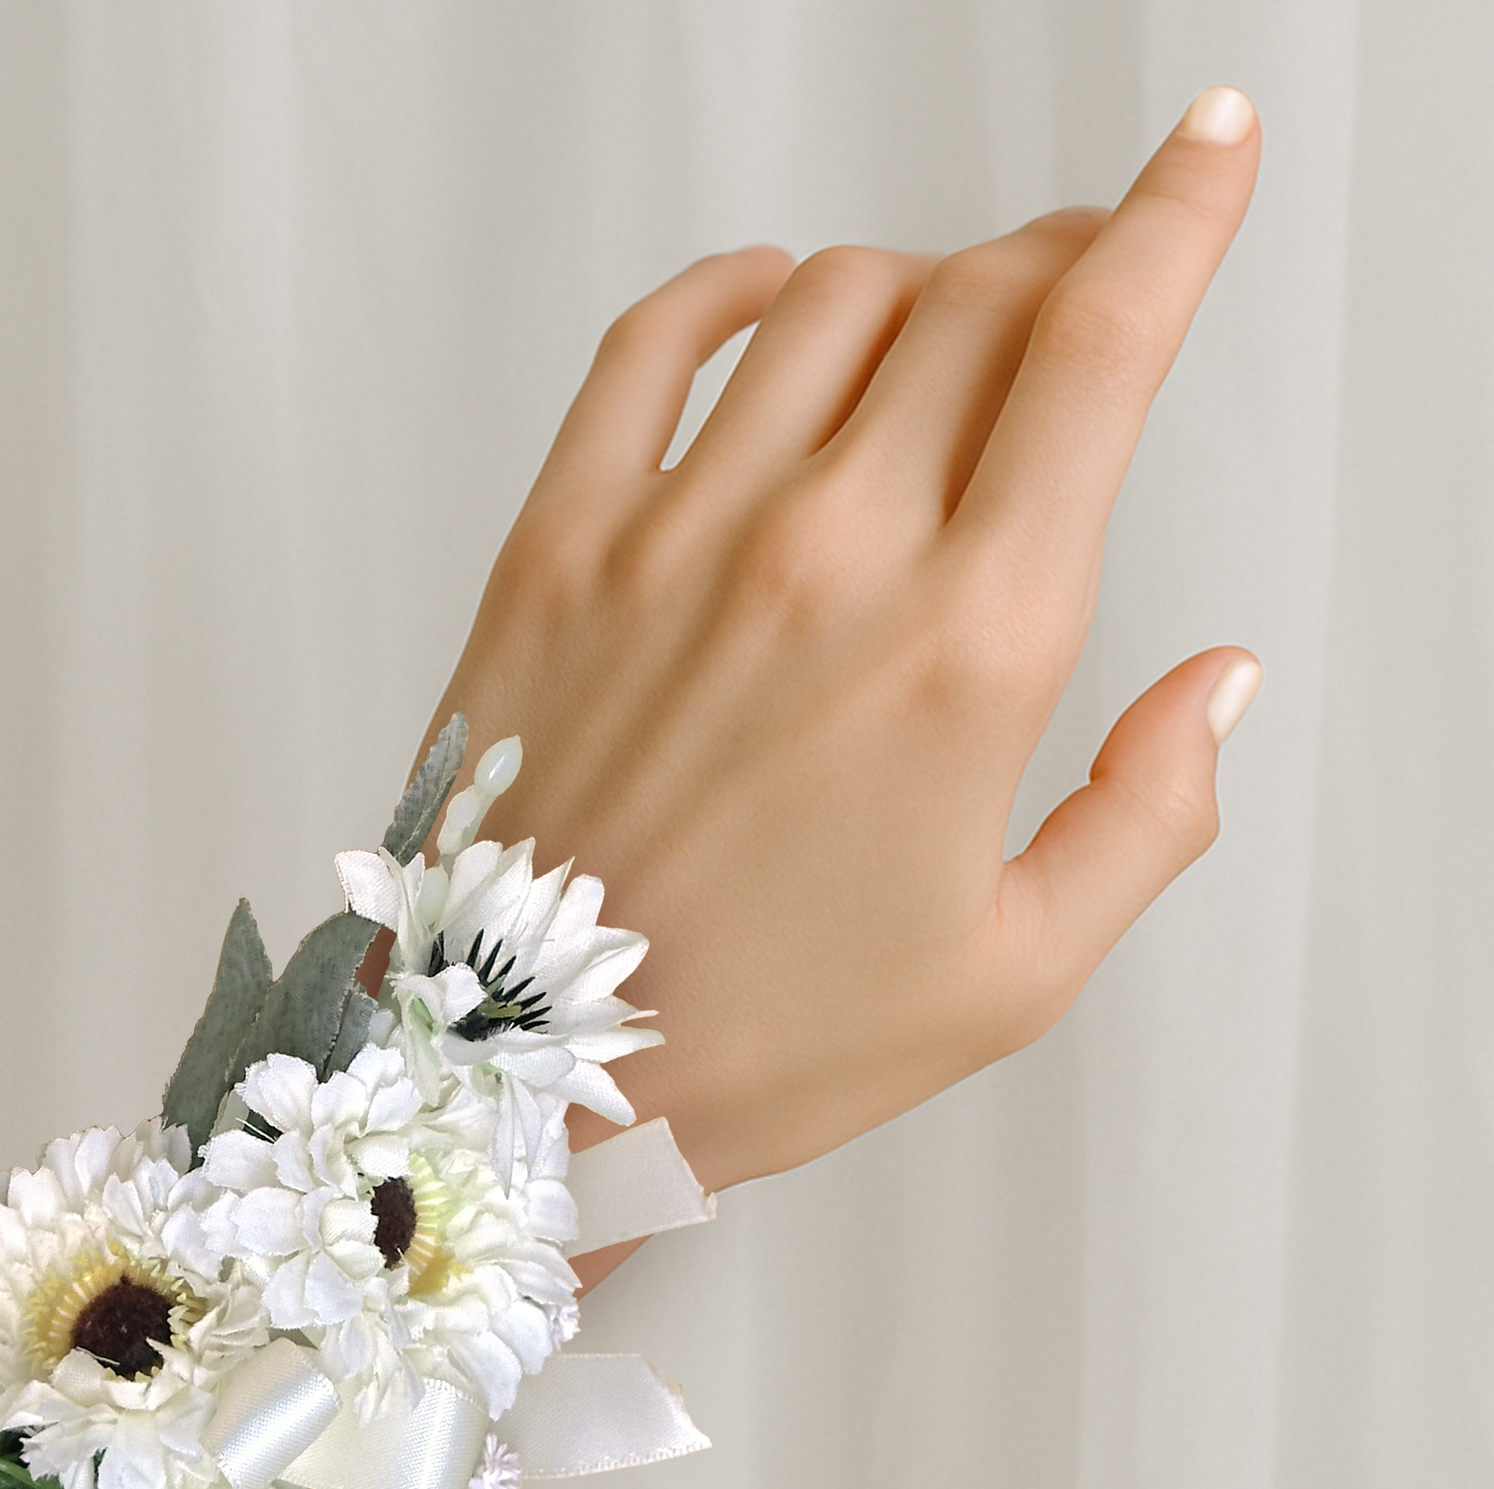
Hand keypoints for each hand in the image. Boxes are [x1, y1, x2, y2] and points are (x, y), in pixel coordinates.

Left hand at [435, 86, 1264, 1192]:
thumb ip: (1149, 814)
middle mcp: (827, 557)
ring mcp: (677, 537)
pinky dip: (730, 288)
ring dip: (917, 280)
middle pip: (979, 302)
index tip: (1213, 148)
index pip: (1099, 352)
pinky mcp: (557, 546)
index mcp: (969, 649)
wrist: (526, 1078)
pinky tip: (770, 302)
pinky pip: (649, 344)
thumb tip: (1223, 680)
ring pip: (831, 300)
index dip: (1177, 219)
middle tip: (1084, 281)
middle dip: (1063, 258)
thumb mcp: (1012, 972)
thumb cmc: (762, 1038)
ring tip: (942, 328)